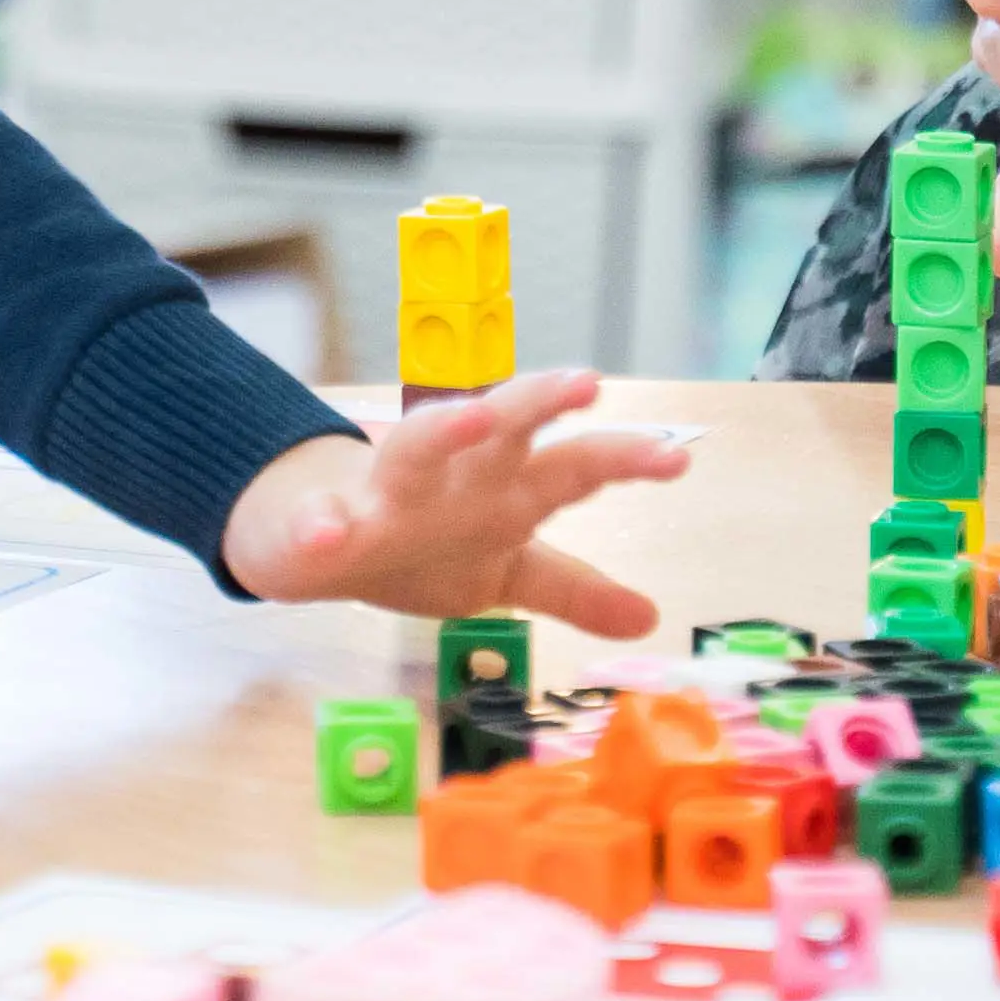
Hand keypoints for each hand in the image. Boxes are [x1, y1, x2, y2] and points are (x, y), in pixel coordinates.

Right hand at [218, 369, 690, 629]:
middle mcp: (458, 478)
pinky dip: (321, 528)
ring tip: (474, 414)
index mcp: (507, 490)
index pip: (575, 466)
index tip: (678, 458)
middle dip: (543, 402)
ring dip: (445, 429)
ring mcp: (392, 494)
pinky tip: (325, 535)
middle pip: (506, 429)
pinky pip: (321, 525)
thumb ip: (572, 588)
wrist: (322, 539)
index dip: (625, 461)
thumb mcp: (507, 570)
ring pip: (418, 447)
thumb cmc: (428, 541)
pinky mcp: (325, 525)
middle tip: (588, 382)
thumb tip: (648, 618)